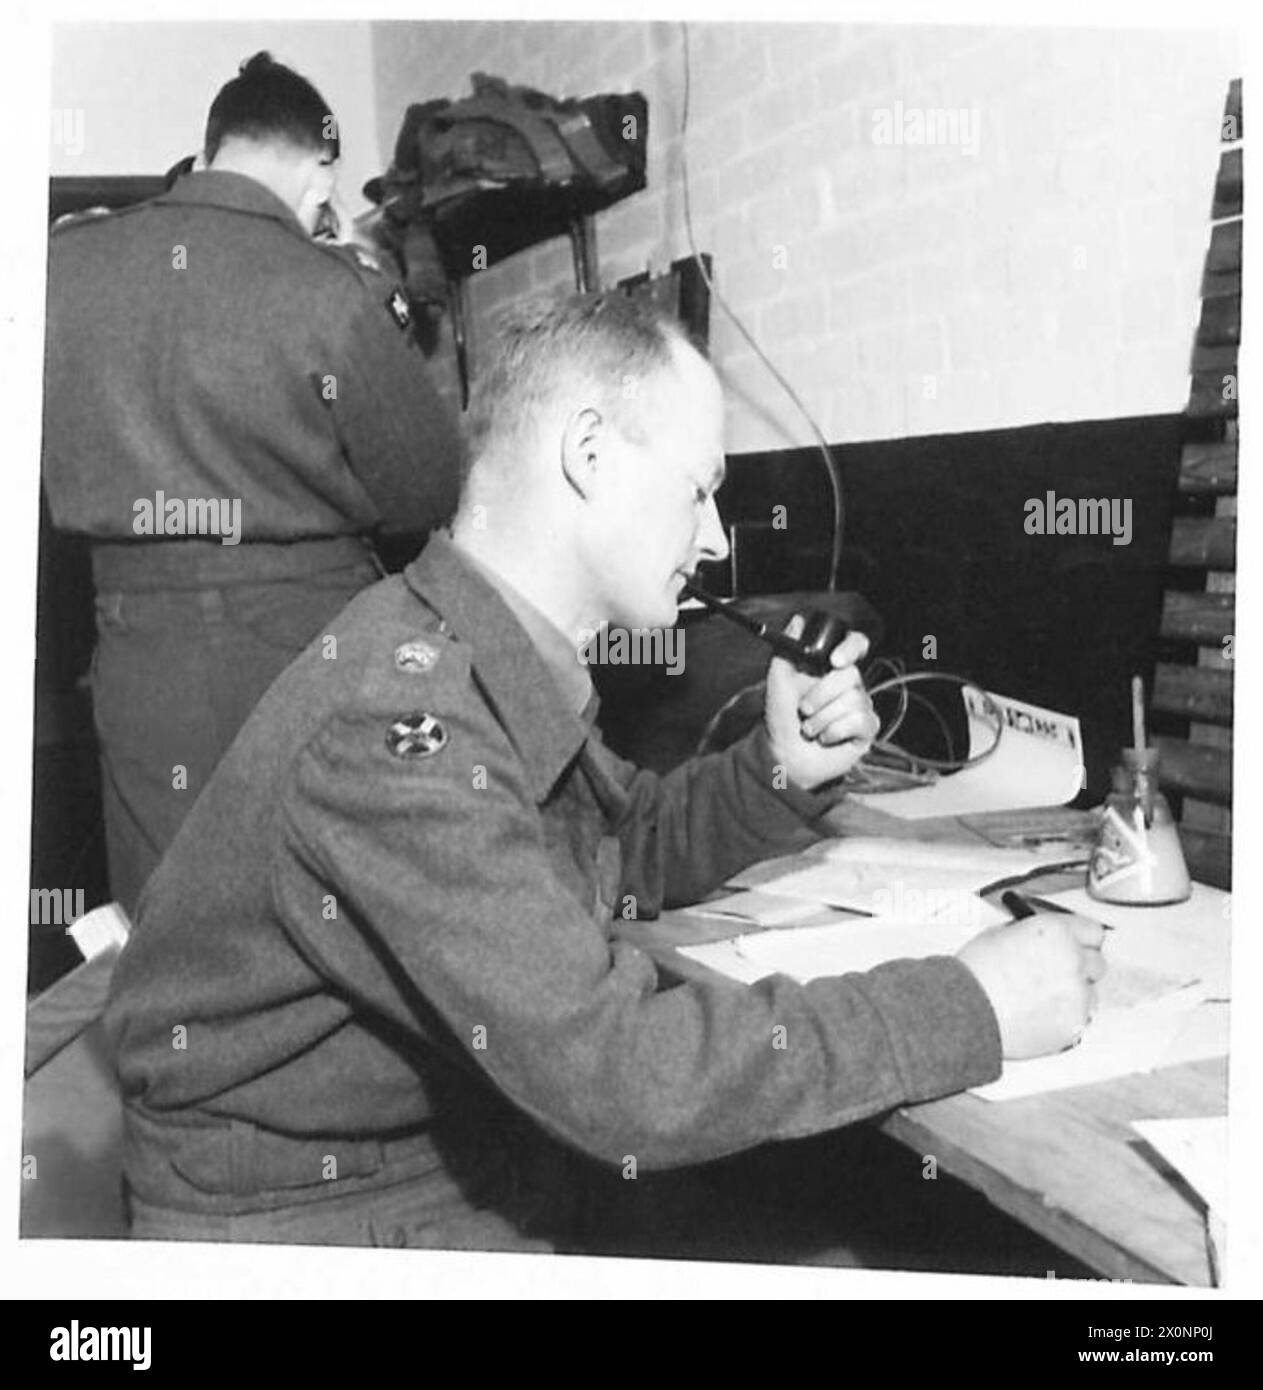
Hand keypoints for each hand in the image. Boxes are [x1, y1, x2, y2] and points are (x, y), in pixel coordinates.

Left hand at [763, 616, 879, 790]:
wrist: (783, 753)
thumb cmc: (781, 716)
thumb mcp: (777, 680)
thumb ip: (786, 649)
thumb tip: (797, 619)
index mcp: (832, 669)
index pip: (856, 645)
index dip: (851, 647)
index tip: (835, 660)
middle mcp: (851, 685)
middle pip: (851, 676)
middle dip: (820, 695)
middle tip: (803, 709)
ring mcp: (861, 706)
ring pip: (853, 700)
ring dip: (822, 718)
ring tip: (809, 728)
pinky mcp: (866, 729)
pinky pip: (859, 721)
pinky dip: (835, 731)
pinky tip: (825, 738)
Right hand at [956, 913, 1106, 1059]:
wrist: (966, 1010)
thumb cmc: (976, 973)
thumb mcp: (1001, 934)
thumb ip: (1034, 934)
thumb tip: (1045, 938)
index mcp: (1055, 932)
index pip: (1093, 931)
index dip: (1082, 940)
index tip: (1078, 947)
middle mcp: (1073, 959)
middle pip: (1097, 963)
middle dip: (1080, 968)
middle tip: (1057, 975)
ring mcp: (1077, 993)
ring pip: (1090, 993)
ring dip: (1073, 995)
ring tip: (1040, 1000)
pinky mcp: (1075, 1023)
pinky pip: (1080, 1018)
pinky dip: (1065, 1018)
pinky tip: (1039, 1015)